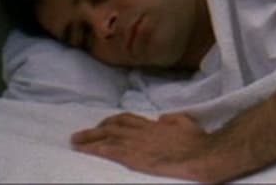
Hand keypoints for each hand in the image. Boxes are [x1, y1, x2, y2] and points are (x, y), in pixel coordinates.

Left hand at [72, 111, 229, 182]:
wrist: (200, 154)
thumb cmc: (197, 141)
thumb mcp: (186, 123)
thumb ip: (173, 119)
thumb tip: (162, 118)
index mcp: (154, 124)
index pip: (129, 119)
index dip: (113, 121)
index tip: (104, 124)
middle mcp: (142, 130)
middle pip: (113, 126)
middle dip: (96, 129)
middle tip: (82, 133)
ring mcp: (136, 142)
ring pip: (106, 136)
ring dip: (89, 138)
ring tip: (75, 141)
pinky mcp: (132, 156)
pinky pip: (108, 150)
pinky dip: (94, 148)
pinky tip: (84, 149)